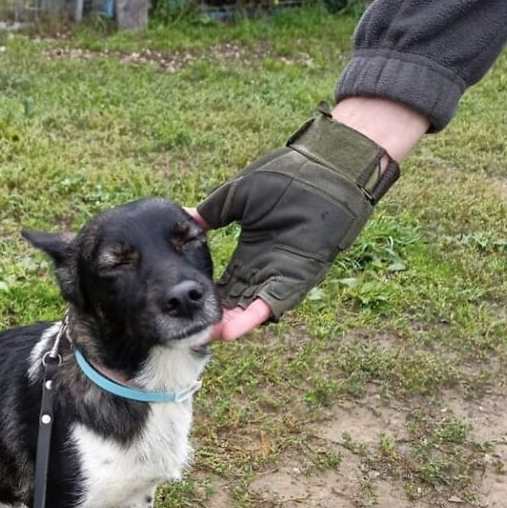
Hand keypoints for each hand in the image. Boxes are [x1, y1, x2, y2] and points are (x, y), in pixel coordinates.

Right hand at [195, 106, 400, 329]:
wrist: (324, 169)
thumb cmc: (287, 176)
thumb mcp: (239, 195)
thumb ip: (213, 210)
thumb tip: (186, 215)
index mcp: (251, 252)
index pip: (224, 282)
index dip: (204, 295)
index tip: (183, 305)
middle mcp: (264, 269)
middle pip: (234, 302)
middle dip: (213, 318)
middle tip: (188, 333)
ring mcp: (280, 275)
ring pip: (250, 309)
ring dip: (230, 325)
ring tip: (206, 339)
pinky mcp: (296, 278)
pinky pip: (273, 303)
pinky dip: (252, 318)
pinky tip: (231, 331)